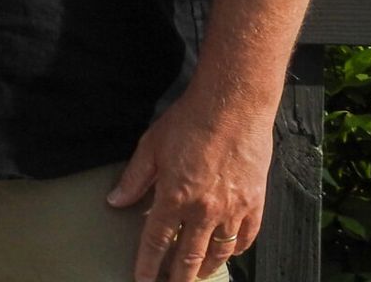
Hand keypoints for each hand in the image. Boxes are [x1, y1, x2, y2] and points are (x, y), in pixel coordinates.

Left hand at [107, 89, 269, 281]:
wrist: (233, 107)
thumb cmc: (188, 121)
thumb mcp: (151, 146)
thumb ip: (134, 178)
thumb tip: (115, 201)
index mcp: (174, 197)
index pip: (156, 241)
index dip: (148, 265)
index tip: (142, 280)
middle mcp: (204, 210)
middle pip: (188, 256)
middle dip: (177, 277)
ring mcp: (232, 210)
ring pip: (218, 252)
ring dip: (205, 268)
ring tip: (196, 276)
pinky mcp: (255, 204)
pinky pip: (245, 239)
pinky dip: (235, 251)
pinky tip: (227, 253)